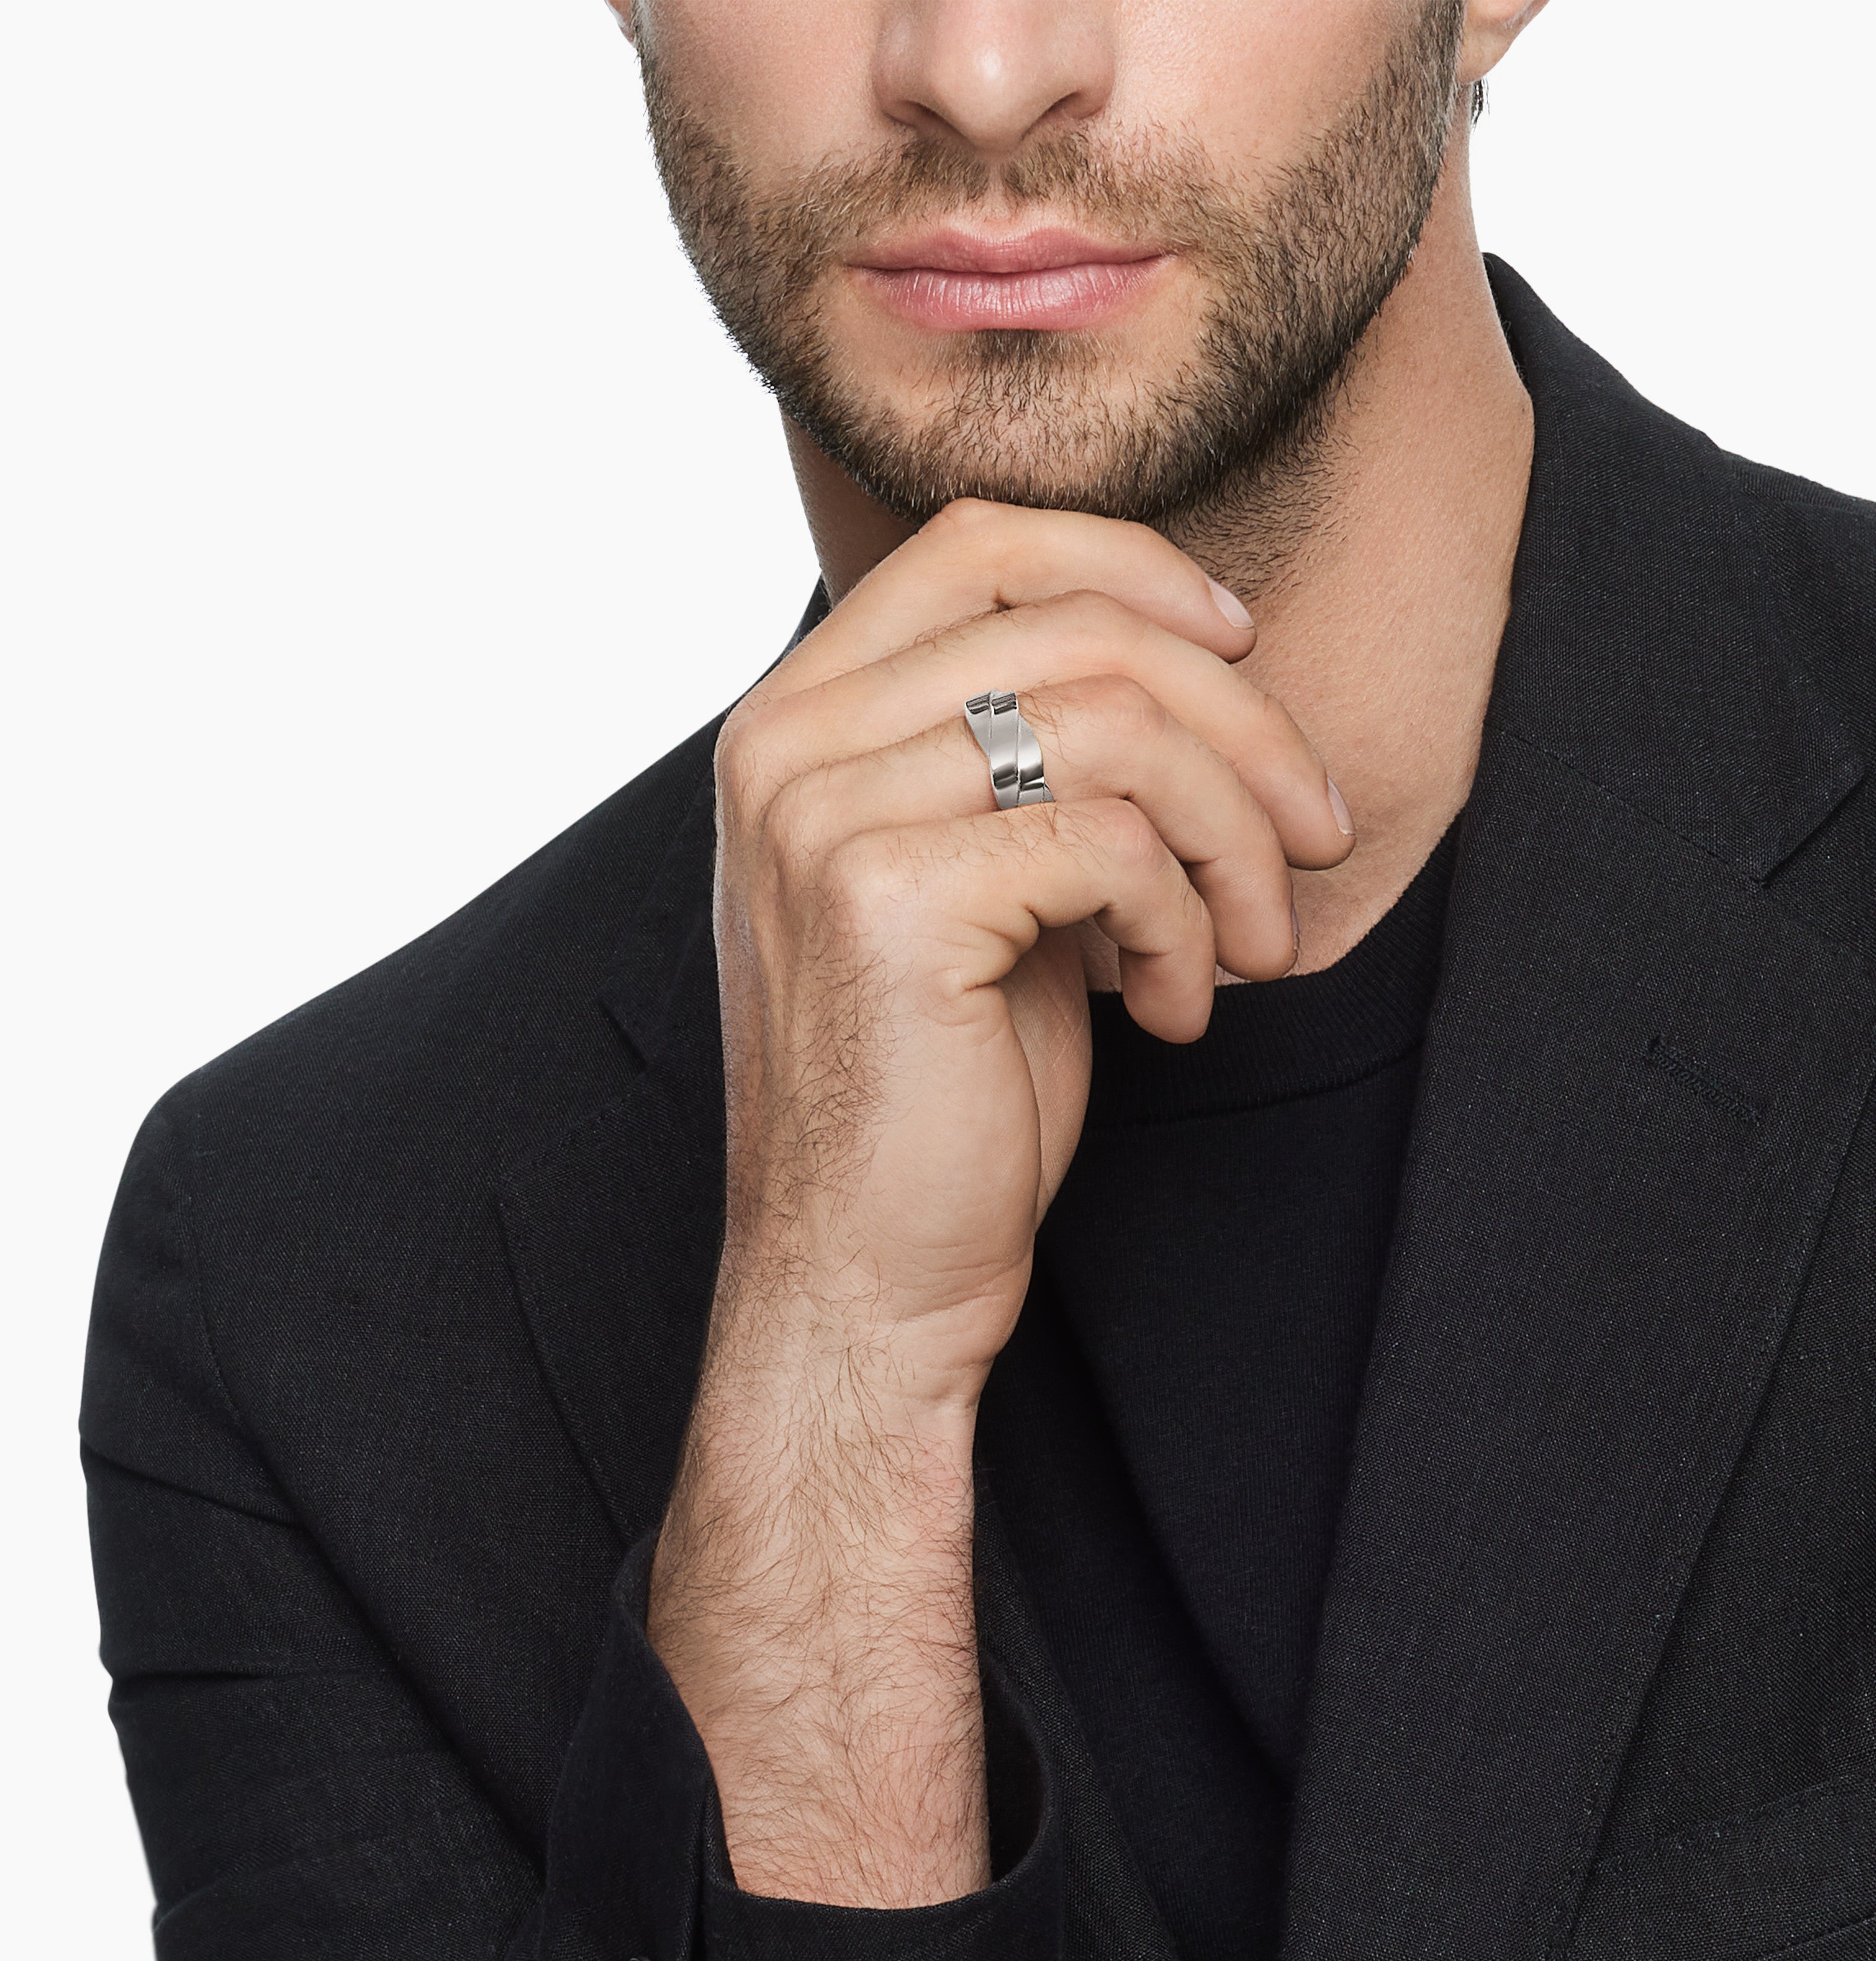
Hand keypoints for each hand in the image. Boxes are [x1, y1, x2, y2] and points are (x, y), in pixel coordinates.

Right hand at [648, 499, 1348, 1907]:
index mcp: (797, 720)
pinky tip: (1174, 1009)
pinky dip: (1183, 923)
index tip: (1242, 653)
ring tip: (1249, 944)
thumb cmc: (942, 1095)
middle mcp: (785, 743)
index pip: (981, 543)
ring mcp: (821, 814)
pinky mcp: (883, 898)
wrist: (862, 1278)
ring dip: (1232, 837)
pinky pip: (1112, 842)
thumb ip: (1033, 762)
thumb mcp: (989, 888)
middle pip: (1079, 626)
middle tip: (1314, 834)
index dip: (1137, 568)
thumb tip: (1197, 659)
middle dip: (1242, 722)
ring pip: (1116, 727)